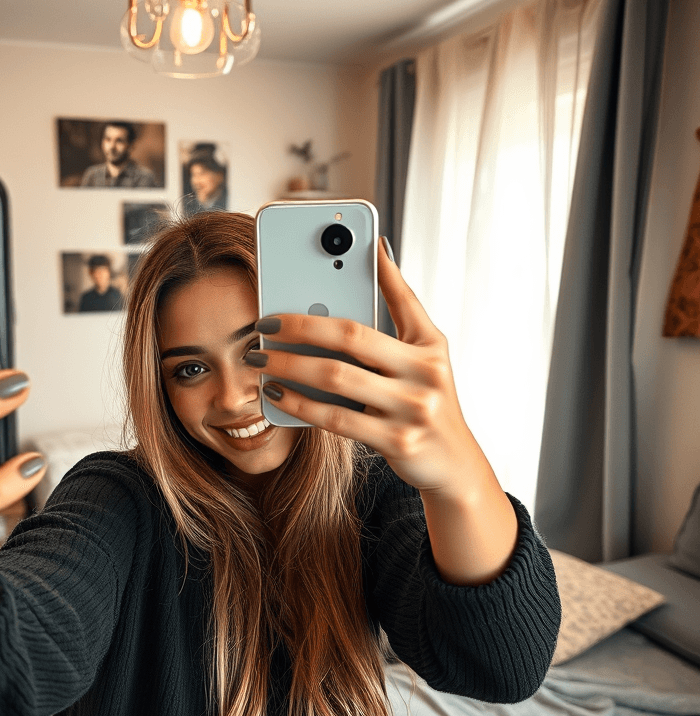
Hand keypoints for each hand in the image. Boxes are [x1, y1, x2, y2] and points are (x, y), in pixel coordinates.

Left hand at [251, 238, 488, 496]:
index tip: (326, 249)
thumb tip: (376, 252)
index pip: (399, 298)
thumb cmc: (426, 401)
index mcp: (430, 345)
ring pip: (337, 378)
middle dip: (302, 326)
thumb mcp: (425, 356)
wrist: (455, 466)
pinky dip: (301, 403)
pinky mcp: (397, 441)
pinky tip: (276, 393)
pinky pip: (336, 419)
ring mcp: (413, 408)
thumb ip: (400, 310)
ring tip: (260, 359)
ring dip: (290, 365)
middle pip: (351, 337)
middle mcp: (426, 372)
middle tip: (265, 323)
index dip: (370, 271)